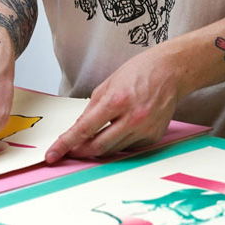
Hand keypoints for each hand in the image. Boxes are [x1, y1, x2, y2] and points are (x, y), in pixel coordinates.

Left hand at [45, 47, 179, 162]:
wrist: (171, 71)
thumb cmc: (140, 71)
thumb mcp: (108, 83)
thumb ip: (92, 108)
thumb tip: (79, 128)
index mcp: (116, 100)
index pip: (84, 129)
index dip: (65, 144)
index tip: (53, 154)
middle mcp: (132, 118)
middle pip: (98, 146)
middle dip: (80, 151)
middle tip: (70, 150)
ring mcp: (144, 129)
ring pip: (113, 150)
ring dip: (98, 147)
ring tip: (93, 137)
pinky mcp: (153, 136)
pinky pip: (129, 147)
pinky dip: (118, 143)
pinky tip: (118, 130)